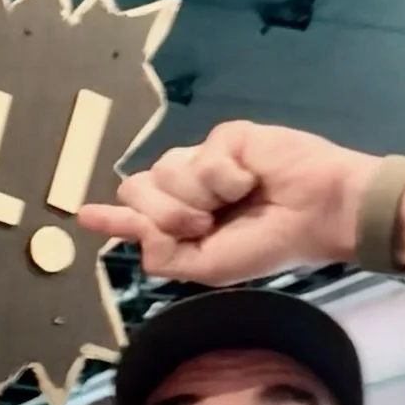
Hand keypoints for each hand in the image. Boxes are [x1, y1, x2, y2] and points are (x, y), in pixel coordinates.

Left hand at [78, 121, 377, 284]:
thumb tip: (138, 235)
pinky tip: (252, 178)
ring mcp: (203, 160)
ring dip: (198, 197)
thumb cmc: (271, 242)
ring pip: (163, 173)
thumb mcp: (212, 267)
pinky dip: (227, 178)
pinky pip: (202, 158)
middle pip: (137, 190)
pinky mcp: (224, 137)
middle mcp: (186, 189)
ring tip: (236, 201)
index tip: (84, 215)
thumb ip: (168, 257)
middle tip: (203, 224)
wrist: (320, 213)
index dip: (111, 218)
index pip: (138, 217)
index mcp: (183, 222)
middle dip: (164, 213)